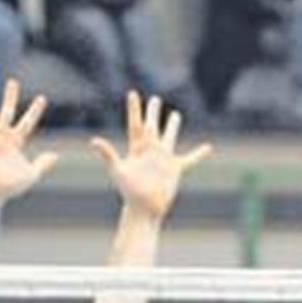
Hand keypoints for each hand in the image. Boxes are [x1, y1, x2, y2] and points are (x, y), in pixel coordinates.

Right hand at [0, 76, 57, 200]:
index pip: (28, 122)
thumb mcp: (30, 175)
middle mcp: (2, 135)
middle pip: (8, 110)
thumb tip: (56, 156)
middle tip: (13, 81)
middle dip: (10, 96)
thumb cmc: (8, 187)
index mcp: (16, 142)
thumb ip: (42, 164)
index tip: (42, 98)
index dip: (35, 110)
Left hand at [90, 91, 210, 220]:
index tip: (133, 93)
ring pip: (169, 138)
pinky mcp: (175, 169)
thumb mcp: (119, 170)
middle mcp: (150, 151)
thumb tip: (93, 141)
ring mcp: (163, 159)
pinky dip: (199, 154)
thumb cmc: (129, 192)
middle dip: (153, 113)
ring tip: (175, 114)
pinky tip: (208, 147)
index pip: (136, 124)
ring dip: (172, 127)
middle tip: (155, 99)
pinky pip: (190, 159)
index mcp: (137, 149)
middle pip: (152, 127)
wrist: (144, 209)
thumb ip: (108, 154)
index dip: (135, 109)